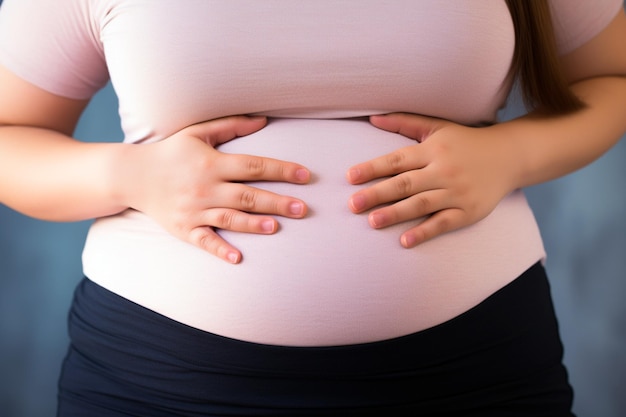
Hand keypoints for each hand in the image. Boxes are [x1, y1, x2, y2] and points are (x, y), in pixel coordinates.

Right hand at [120, 115, 309, 262]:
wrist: (133, 176)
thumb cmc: (171, 152)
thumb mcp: (198, 132)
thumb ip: (231, 126)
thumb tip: (264, 120)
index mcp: (212, 163)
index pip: (254, 166)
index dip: (282, 170)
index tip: (305, 175)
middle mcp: (205, 187)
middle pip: (247, 195)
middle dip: (277, 202)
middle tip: (303, 208)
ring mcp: (195, 210)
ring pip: (230, 218)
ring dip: (254, 224)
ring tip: (276, 227)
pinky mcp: (185, 229)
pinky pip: (204, 241)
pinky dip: (220, 250)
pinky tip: (238, 258)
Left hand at [346, 113, 515, 247]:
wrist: (510, 156)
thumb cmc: (466, 141)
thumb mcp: (437, 127)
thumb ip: (404, 123)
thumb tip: (372, 118)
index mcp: (433, 150)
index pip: (396, 160)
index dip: (372, 168)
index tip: (350, 176)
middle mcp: (443, 171)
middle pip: (405, 184)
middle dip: (377, 194)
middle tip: (353, 204)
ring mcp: (456, 192)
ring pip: (421, 204)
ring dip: (395, 214)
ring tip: (372, 221)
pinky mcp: (468, 212)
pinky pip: (443, 223)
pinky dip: (424, 232)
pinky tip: (404, 241)